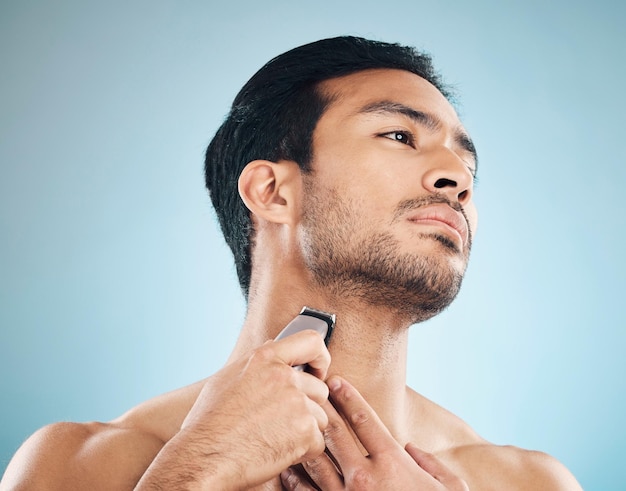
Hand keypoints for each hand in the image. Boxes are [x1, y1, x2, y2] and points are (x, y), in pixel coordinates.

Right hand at [137, 329, 330, 489]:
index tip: (318, 371)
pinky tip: (277, 451)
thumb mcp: (227, 378)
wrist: (203, 457)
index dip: (320, 357)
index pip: (310, 341)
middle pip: (318, 388)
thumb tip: (273, 344)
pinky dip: (303, 451)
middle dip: (306, 406)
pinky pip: (317, 442)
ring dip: (304, 430)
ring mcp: (296, 402)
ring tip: (273, 437)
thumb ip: (257, 362)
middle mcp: (283, 376)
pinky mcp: (304, 431)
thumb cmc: (209, 422)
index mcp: (264, 359)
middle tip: (280, 422)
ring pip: (320, 417)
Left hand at [280, 376, 468, 489]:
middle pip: (333, 432)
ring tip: (293, 423)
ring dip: (303, 439)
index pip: (364, 418)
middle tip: (308, 391)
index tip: (336, 382)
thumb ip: (433, 464)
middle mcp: (364, 477)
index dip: (348, 396)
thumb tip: (412, 449)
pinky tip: (288, 469)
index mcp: (393, 462)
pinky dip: (294, 479)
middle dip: (320, 408)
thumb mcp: (450, 490)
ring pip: (315, 460)